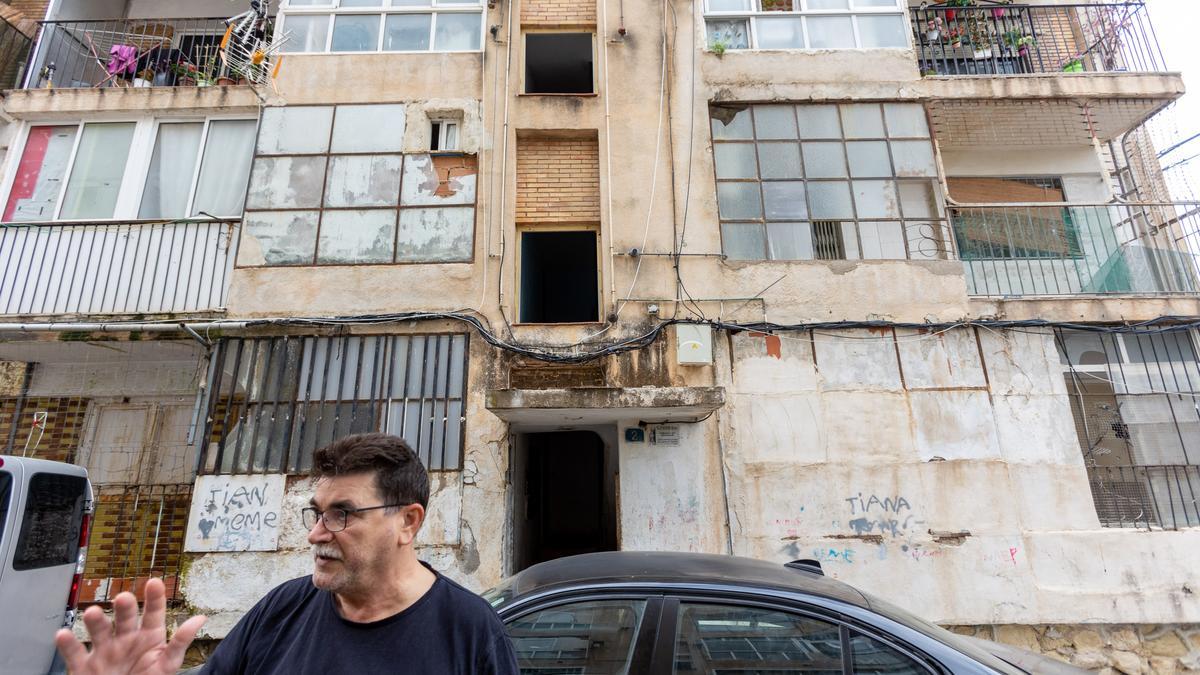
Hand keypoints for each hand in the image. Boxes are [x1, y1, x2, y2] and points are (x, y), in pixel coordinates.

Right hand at [55, 577, 206, 674]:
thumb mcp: (167, 665)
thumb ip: (180, 642)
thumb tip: (200, 619)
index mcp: (148, 637)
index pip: (153, 613)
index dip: (154, 597)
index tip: (154, 582)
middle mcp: (125, 640)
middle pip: (124, 618)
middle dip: (124, 607)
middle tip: (124, 598)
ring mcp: (104, 651)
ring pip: (98, 630)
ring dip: (95, 620)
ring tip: (93, 613)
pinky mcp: (84, 666)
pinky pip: (74, 653)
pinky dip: (67, 644)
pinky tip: (63, 634)